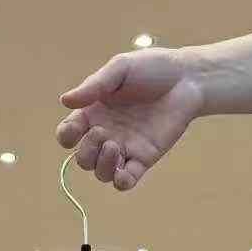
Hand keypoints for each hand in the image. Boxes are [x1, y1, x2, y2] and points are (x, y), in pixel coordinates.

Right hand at [57, 48, 204, 190]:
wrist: (187, 79)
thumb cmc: (153, 68)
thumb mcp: (120, 69)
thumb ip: (94, 86)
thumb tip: (64, 101)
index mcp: (94, 112)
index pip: (69, 134)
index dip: (66, 136)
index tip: (76, 128)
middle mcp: (106, 133)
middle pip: (83, 159)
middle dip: (86, 151)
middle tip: (103, 133)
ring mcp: (125, 148)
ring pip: (101, 173)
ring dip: (101, 166)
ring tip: (114, 146)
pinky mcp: (144, 158)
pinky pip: (126, 182)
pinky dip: (120, 183)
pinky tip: (122, 174)